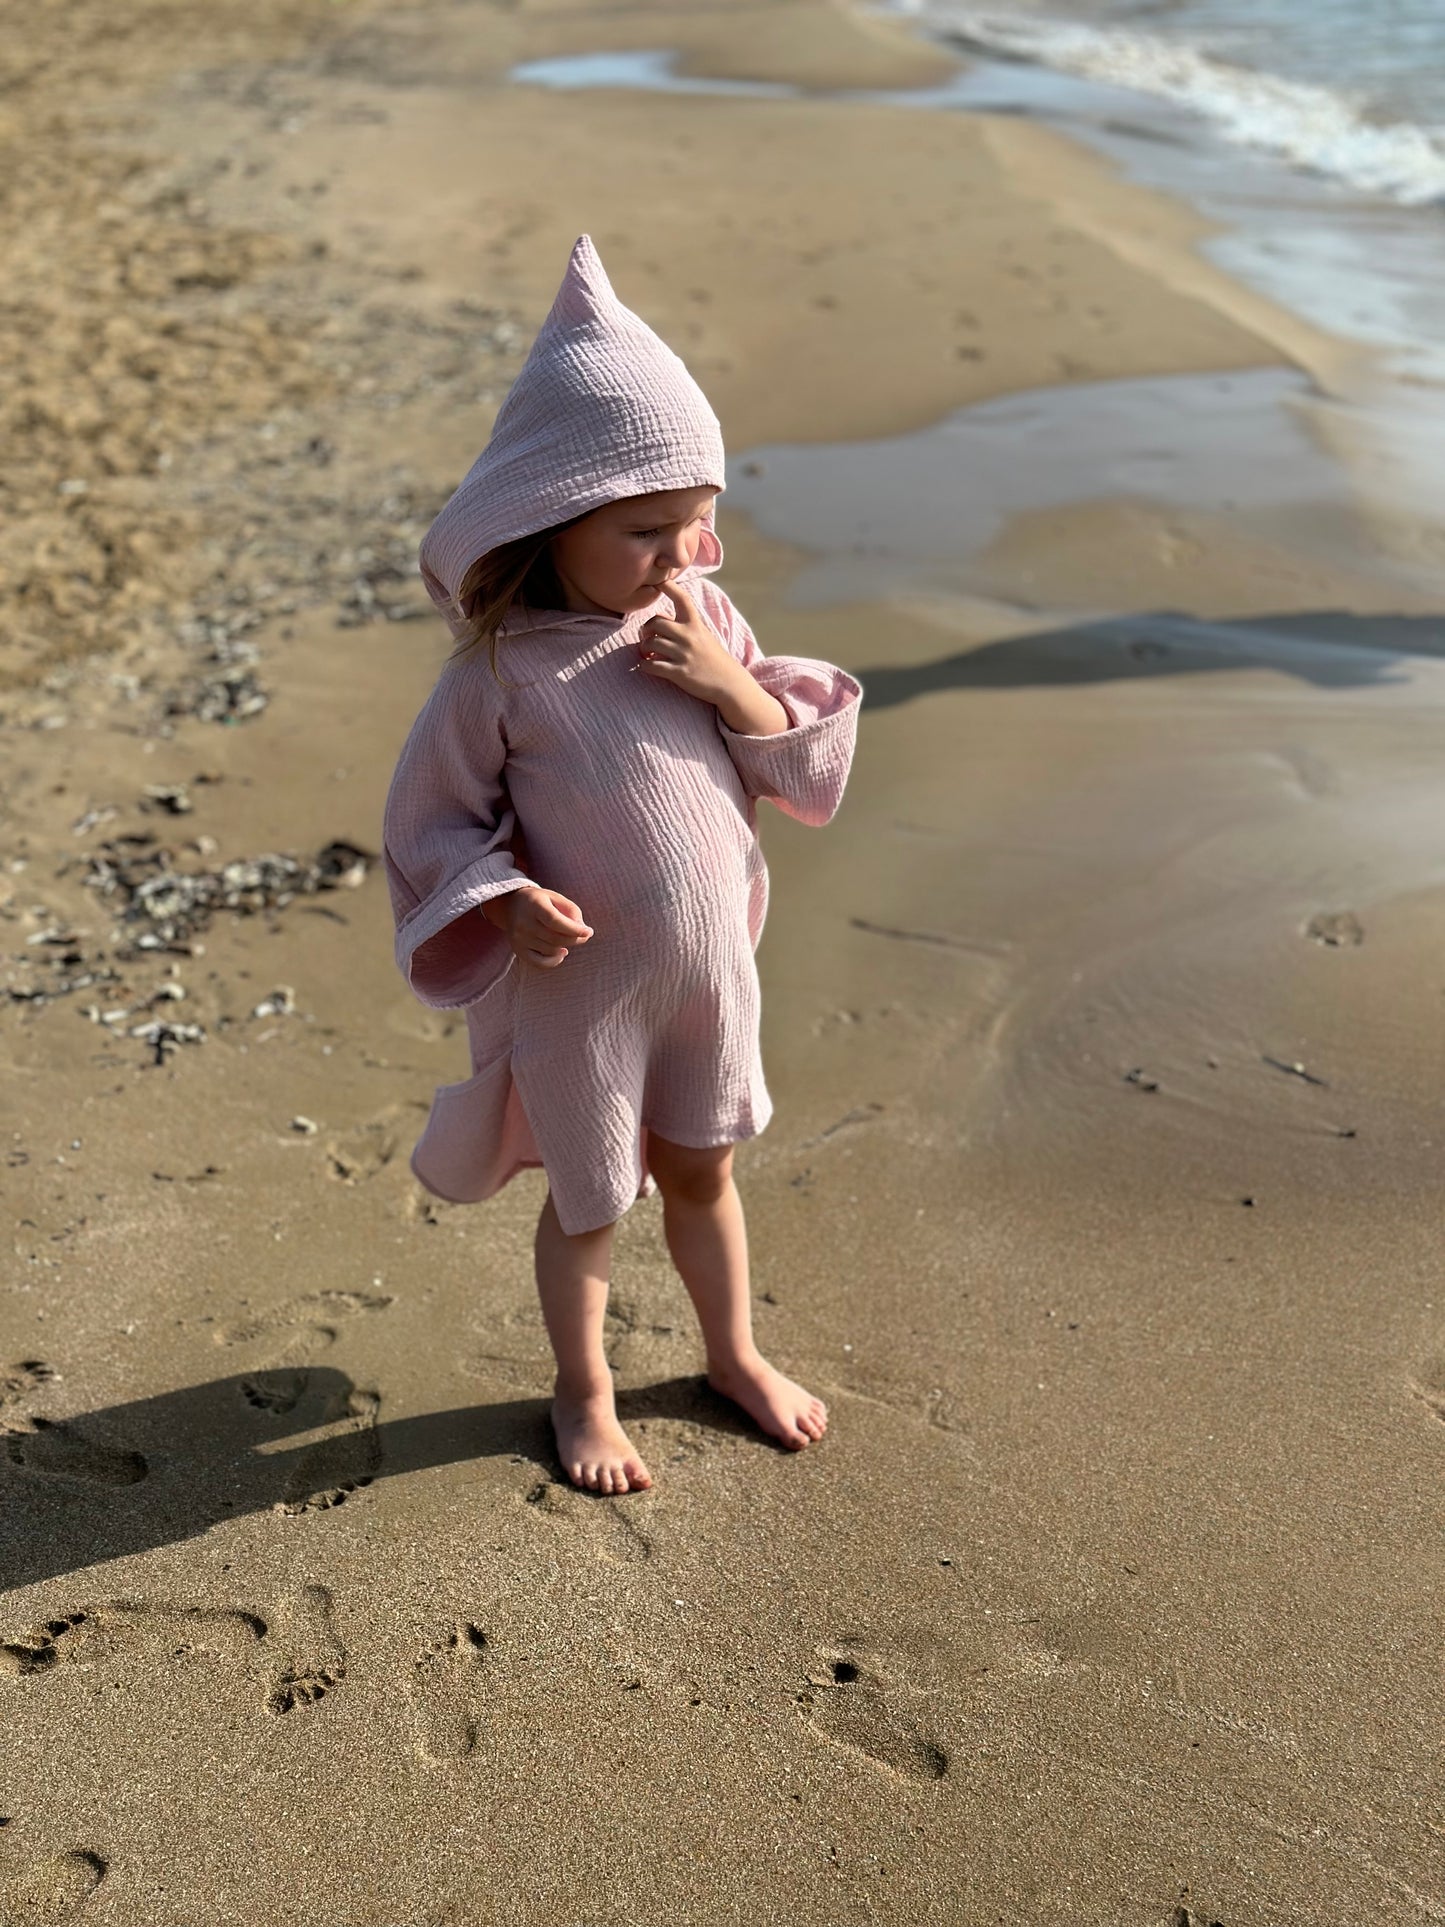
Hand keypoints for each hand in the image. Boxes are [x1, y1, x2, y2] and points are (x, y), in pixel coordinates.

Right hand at [487, 884, 592, 969]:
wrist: (511, 906)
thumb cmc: (540, 901)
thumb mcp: (556, 897)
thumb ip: (572, 911)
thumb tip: (583, 932)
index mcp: (534, 905)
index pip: (555, 921)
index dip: (574, 929)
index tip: (589, 932)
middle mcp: (523, 923)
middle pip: (555, 938)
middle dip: (575, 939)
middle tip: (584, 935)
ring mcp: (519, 938)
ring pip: (551, 950)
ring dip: (566, 946)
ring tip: (570, 938)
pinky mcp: (518, 950)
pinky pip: (540, 963)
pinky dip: (554, 961)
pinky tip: (562, 952)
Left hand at [635, 579, 739, 706]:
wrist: (728, 683)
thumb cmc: (712, 658)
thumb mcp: (703, 635)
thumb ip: (684, 626)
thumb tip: (658, 622)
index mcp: (695, 624)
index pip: (682, 599)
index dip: (669, 586)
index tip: (658, 582)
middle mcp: (689, 636)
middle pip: (656, 623)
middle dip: (646, 629)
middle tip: (647, 637)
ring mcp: (684, 654)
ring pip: (651, 644)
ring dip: (644, 648)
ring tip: (648, 654)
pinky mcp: (679, 672)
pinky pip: (651, 666)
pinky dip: (644, 665)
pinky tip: (647, 665)